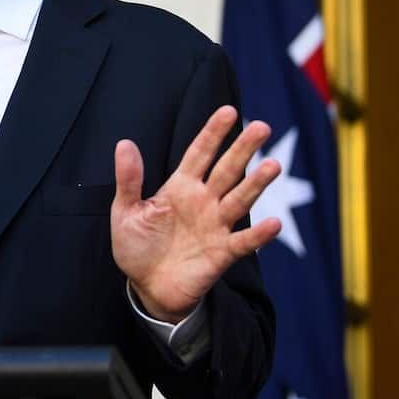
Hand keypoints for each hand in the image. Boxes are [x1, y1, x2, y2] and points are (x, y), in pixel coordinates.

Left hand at [110, 105, 282, 322]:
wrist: (147, 288)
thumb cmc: (137, 246)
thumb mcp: (125, 211)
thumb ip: (129, 180)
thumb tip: (124, 143)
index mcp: (180, 187)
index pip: (199, 153)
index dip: (213, 132)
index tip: (228, 110)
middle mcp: (203, 201)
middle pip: (227, 169)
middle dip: (243, 149)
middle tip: (262, 127)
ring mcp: (215, 225)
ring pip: (240, 199)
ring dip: (256, 184)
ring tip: (273, 165)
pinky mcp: (222, 253)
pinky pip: (243, 241)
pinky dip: (259, 234)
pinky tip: (274, 223)